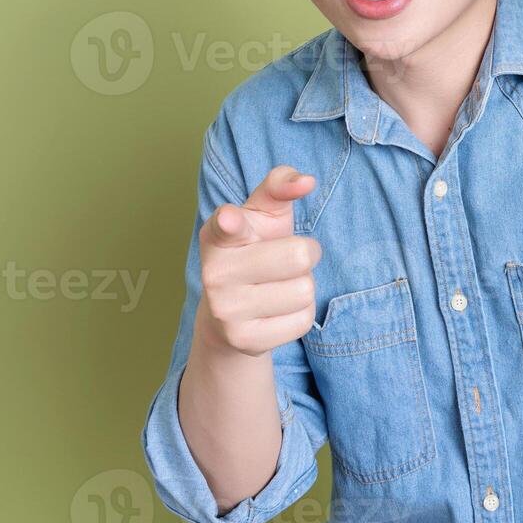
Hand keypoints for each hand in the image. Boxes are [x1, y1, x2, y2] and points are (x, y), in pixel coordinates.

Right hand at [196, 164, 321, 357]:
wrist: (229, 310)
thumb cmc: (255, 247)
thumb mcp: (264, 213)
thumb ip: (281, 184)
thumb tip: (306, 181)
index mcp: (218, 234)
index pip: (226, 225)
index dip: (231, 221)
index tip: (230, 218)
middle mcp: (215, 272)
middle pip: (298, 256)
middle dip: (307, 253)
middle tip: (290, 258)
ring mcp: (226, 310)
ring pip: (304, 291)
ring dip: (303, 286)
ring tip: (279, 284)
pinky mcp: (243, 341)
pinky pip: (302, 321)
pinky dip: (300, 313)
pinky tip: (277, 310)